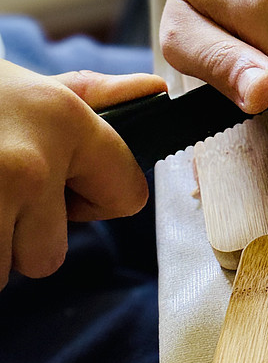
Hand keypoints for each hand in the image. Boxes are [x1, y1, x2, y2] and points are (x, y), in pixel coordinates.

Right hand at [0, 60, 165, 287]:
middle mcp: (32, 165)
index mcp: (67, 124)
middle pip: (51, 255)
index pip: (129, 196)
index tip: (69, 188)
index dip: (99, 200)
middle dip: (24, 236)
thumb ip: (98, 98)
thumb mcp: (38, 89)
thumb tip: (157, 92)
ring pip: (3, 273)